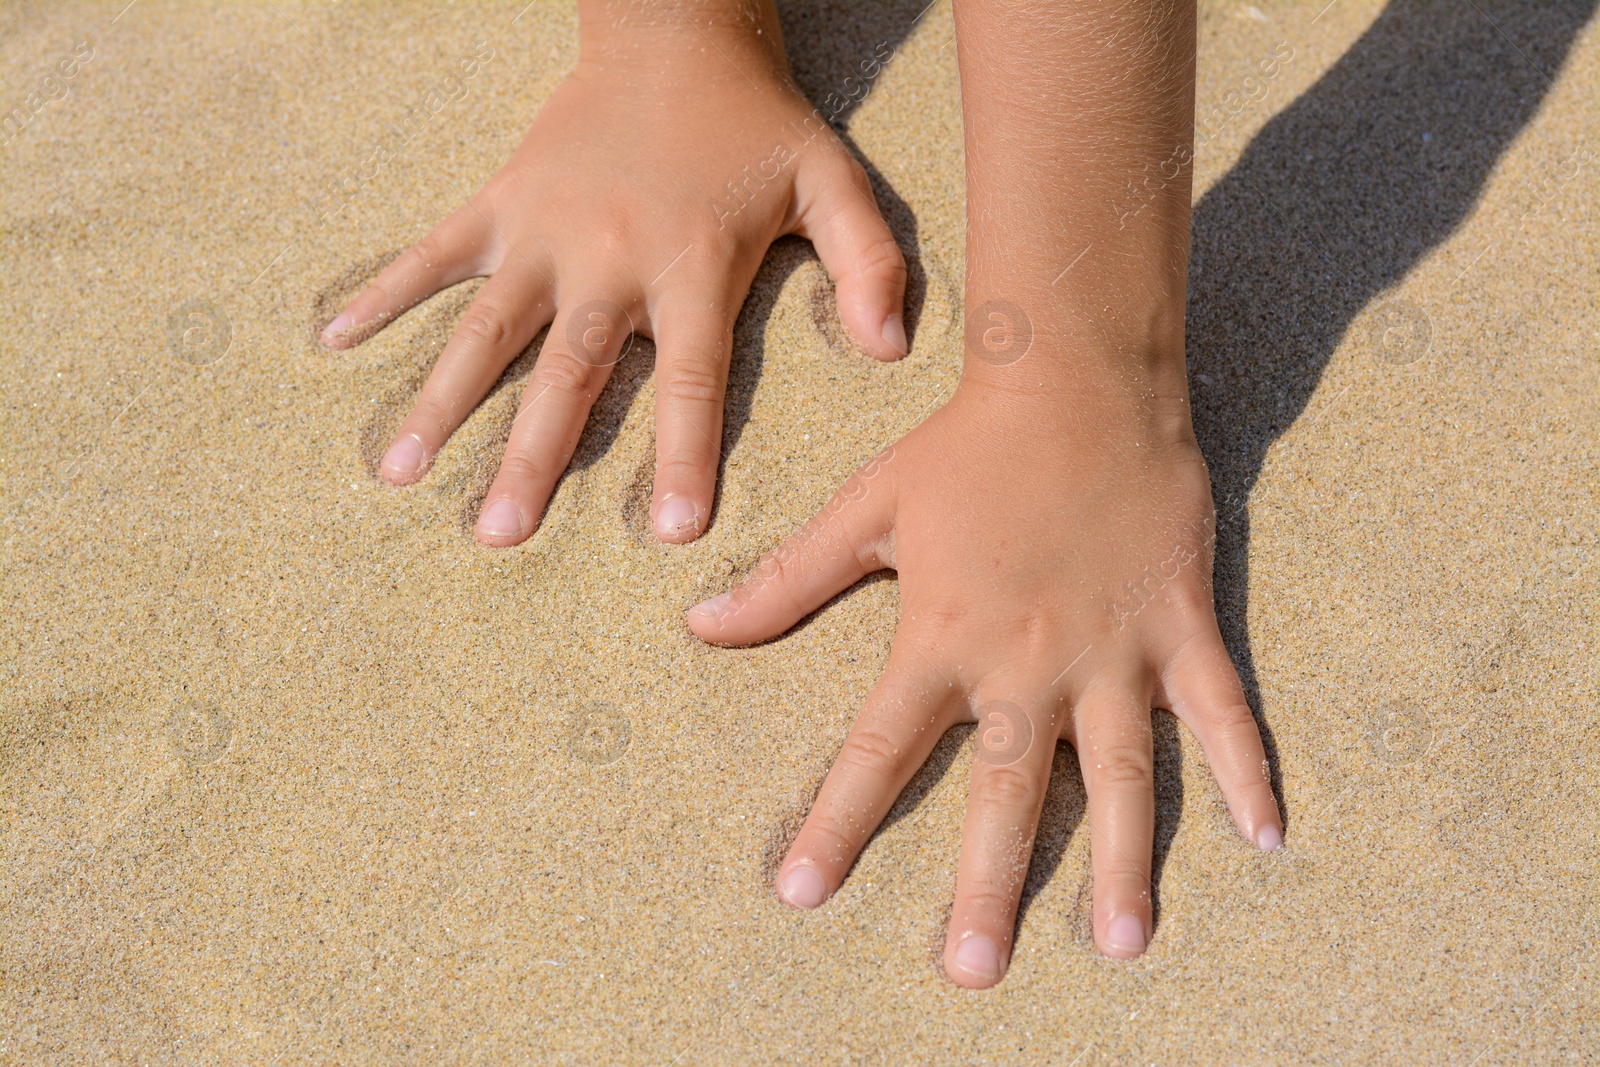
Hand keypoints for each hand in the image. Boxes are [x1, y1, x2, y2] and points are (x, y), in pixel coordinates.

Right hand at [321, 38, 906, 544]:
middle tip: (499, 537)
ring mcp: (545, 229)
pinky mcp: (502, 200)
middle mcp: (609, 256)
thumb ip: (869, 262)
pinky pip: (435, 254)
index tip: (673, 532)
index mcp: (693, 263)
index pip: (691, 377)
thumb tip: (890, 349)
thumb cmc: (758, 122)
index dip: (685, 453)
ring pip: (487, 327)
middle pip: (568, 371)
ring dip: (443, 398)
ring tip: (401, 470)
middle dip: (534, 456)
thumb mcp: (832, 179)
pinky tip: (334, 340)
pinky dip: (386, 293)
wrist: (675, 30)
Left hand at [685, 381, 1281, 987]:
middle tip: (973, 971)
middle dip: (985, 883)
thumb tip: (698, 622)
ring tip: (1123, 943)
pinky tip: (1268, 835)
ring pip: (1118, 771)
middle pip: (1002, 790)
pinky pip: (1220, 710)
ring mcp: (1112, 648)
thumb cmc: (962, 447)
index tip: (800, 893)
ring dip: (1124, 857)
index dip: (834, 822)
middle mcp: (1025, 660)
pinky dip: (1245, 768)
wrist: (1074, 378)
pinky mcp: (1179, 624)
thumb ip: (786, 580)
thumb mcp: (863, 510)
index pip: (876, 749)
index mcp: (941, 636)